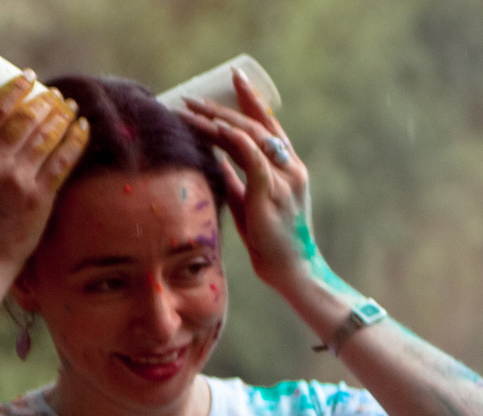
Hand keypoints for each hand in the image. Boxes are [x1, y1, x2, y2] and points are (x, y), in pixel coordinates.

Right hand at [0, 75, 88, 273]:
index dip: (17, 89)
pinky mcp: (38, 197)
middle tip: (59, 95)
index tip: (30, 78)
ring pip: (44, 136)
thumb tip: (13, 134)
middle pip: (24, 119)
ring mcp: (15, 178)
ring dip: (62, 117)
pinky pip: (61, 161)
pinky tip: (84, 128)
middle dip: (45, 101)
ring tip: (73, 107)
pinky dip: (75, 141)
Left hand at [185, 73, 323, 298]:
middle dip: (224, 105)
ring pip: (249, 135)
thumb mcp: (251, 202)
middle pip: (257, 125)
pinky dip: (232, 138)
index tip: (234, 77)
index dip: (252, 101)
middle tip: (193, 96)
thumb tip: (216, 157)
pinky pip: (251, 155)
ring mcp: (284, 179)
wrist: (292, 270)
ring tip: (189, 109)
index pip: (270, 126)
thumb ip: (238, 178)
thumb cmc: (272, 242)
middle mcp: (291, 169)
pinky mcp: (271, 191)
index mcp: (289, 169)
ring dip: (216, 119)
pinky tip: (213, 128)